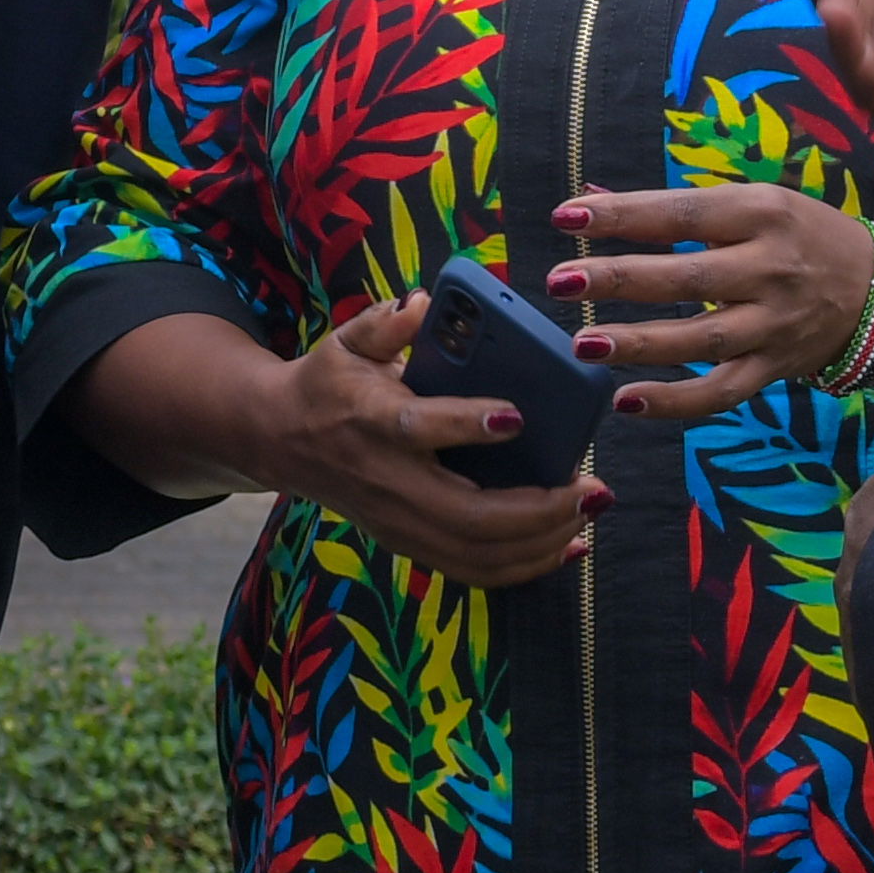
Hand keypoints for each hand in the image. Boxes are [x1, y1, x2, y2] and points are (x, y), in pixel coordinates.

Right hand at [252, 292, 602, 590]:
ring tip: (587, 512)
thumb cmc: (330, 383)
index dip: (468, 426)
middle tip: (592, 487)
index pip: (420, 429)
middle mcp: (388, 481)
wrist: (281, 440)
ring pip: (476, 553)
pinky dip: (524, 566)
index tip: (517, 415)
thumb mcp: (348, 340)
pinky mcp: (409, 544)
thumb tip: (423, 302)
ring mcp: (399, 522)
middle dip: (538, 509)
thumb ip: (385, 323)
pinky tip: (567, 546)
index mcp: (372, 421)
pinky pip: (472, 570)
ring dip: (540, 542)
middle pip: (467, 515)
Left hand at [553, 183, 873, 423]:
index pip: (681, 214)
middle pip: (686, 277)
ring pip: (701, 339)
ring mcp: (775, 323)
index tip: (566, 217)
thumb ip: (677, 209)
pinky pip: (721, 392)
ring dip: (639, 342)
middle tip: (560, 279)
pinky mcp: (777, 368)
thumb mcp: (753, 204)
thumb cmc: (803, 236)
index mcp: (761, 212)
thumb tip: (595, 201)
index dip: (622, 216)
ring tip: (583, 342)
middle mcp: (770, 267)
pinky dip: (675, 402)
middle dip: (619, 279)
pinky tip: (626, 400)